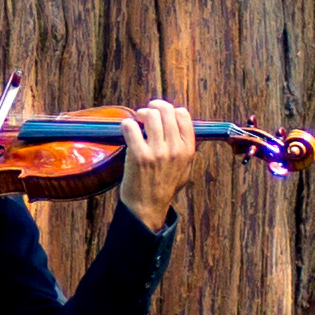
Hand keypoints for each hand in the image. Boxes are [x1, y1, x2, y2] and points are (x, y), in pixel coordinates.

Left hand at [116, 98, 200, 229]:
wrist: (147, 207)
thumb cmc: (164, 187)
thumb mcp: (185, 168)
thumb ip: (185, 147)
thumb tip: (181, 125)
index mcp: (188, 149)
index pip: (183, 115)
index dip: (171, 110)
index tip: (162, 114)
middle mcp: (174, 149)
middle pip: (166, 111)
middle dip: (154, 107)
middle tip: (145, 113)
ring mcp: (157, 152)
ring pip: (150, 115)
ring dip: (140, 114)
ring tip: (137, 120)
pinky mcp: (139, 155)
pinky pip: (131, 127)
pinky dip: (127, 124)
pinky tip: (126, 129)